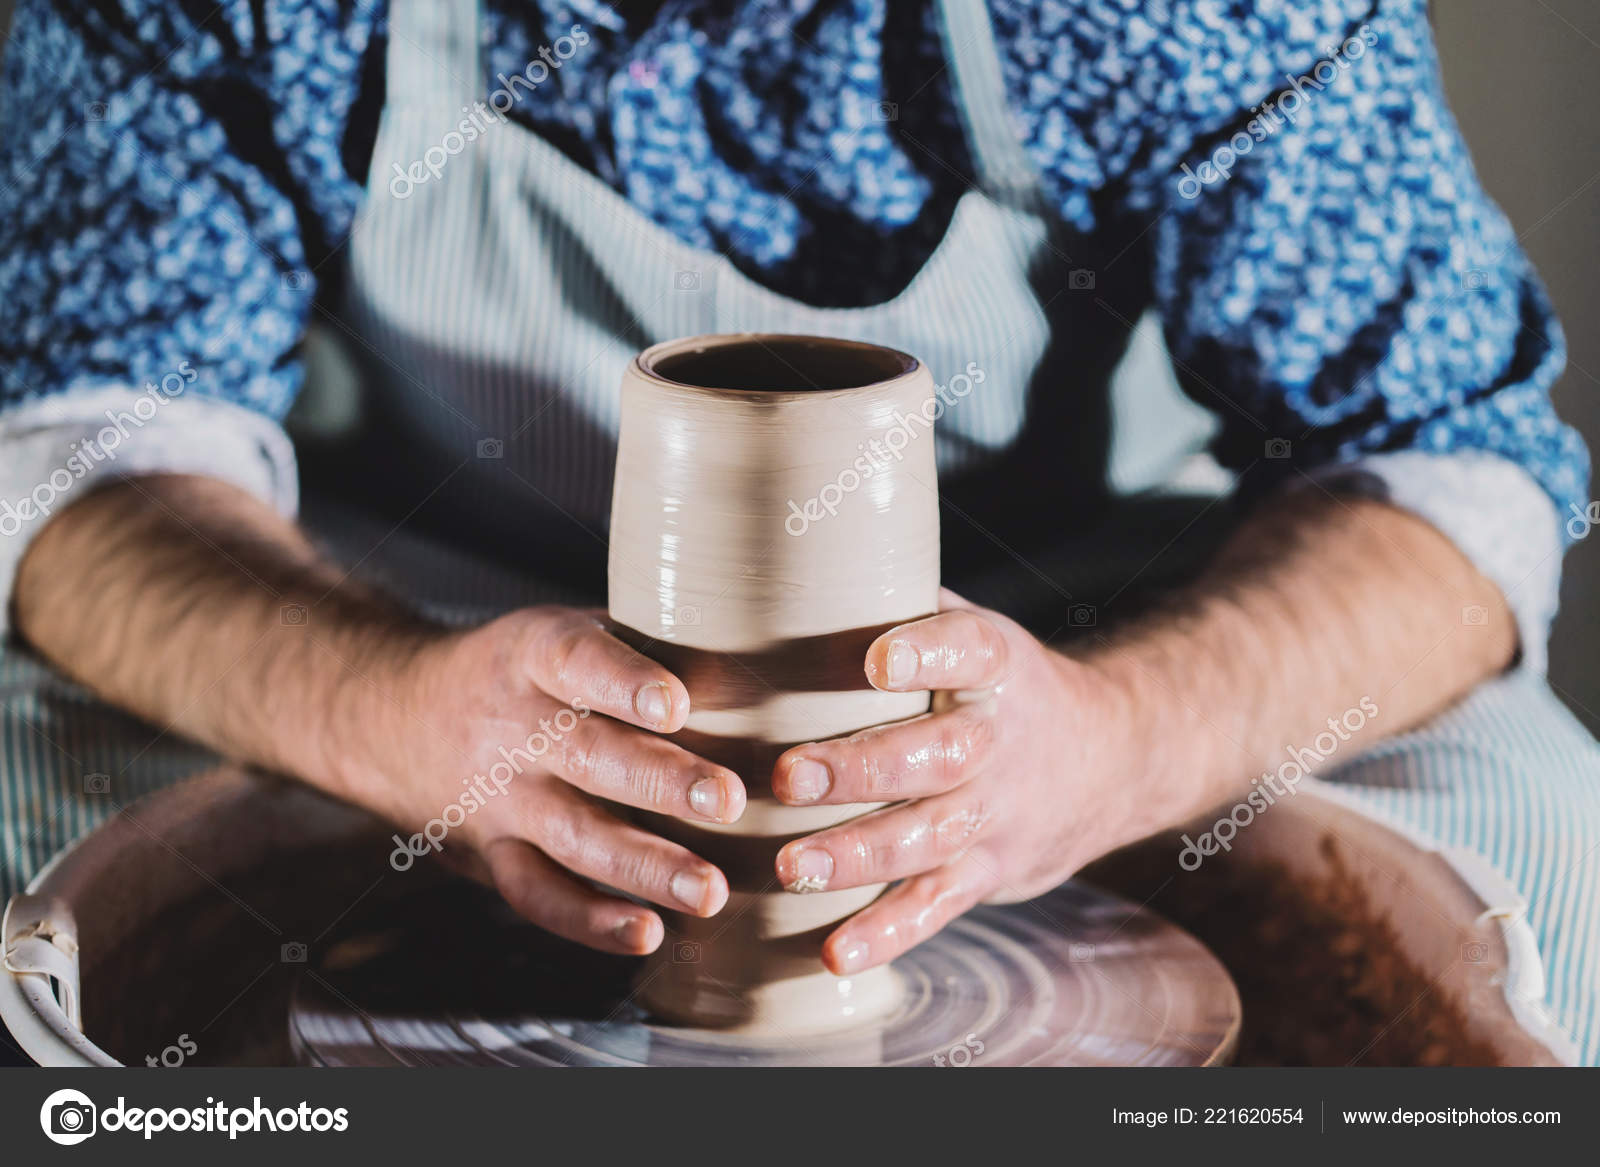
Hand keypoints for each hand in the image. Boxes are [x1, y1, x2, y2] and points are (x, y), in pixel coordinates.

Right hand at [353, 607, 745, 956]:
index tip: (676, 704)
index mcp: (532, 654)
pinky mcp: (491, 854)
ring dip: (644, 868)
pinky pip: (537, 894)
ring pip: (571, 836)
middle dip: (660, 783)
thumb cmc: (524, 669)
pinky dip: (589, 921)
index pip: (576, 660)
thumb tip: (762, 662)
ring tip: (711, 891)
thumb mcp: (563, 631)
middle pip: (587, 756)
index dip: (623, 682)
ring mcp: (498, 798)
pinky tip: (648, 934)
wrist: (394, 714)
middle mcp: (512, 727)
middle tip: (729, 801)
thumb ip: (643, 644)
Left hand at [770, 589, 1147, 975]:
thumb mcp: (970, 626)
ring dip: (859, 856)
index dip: (928, 653)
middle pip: (938, 756)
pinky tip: (836, 954)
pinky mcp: (986, 871)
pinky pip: (938, 905)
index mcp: (995, 665)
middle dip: (863, 769)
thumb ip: (896, 597)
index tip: (878, 658)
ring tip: (792, 865)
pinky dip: (890, 932)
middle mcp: (999, 739)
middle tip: (787, 775)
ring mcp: (997, 812)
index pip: (969, 649)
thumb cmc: (994, 683)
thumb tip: (797, 543)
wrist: (1108, 758)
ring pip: (931, 837)